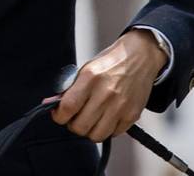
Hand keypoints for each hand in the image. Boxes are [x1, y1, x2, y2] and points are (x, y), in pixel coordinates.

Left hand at [50, 29, 167, 141]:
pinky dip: (106, 130)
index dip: (59, 116)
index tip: (58, 115)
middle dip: (73, 125)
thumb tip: (54, 104)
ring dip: (89, 131)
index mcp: (90, 78)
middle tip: (74, 118)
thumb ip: (70, 88)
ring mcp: (120, 107)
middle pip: (80, 126)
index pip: (68, 107)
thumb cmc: (111, 63)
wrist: (139, 58)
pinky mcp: (132, 115)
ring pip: (96, 135)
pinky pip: (113, 134)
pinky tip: (105, 118)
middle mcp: (105, 94)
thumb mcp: (86, 69)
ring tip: (90, 120)